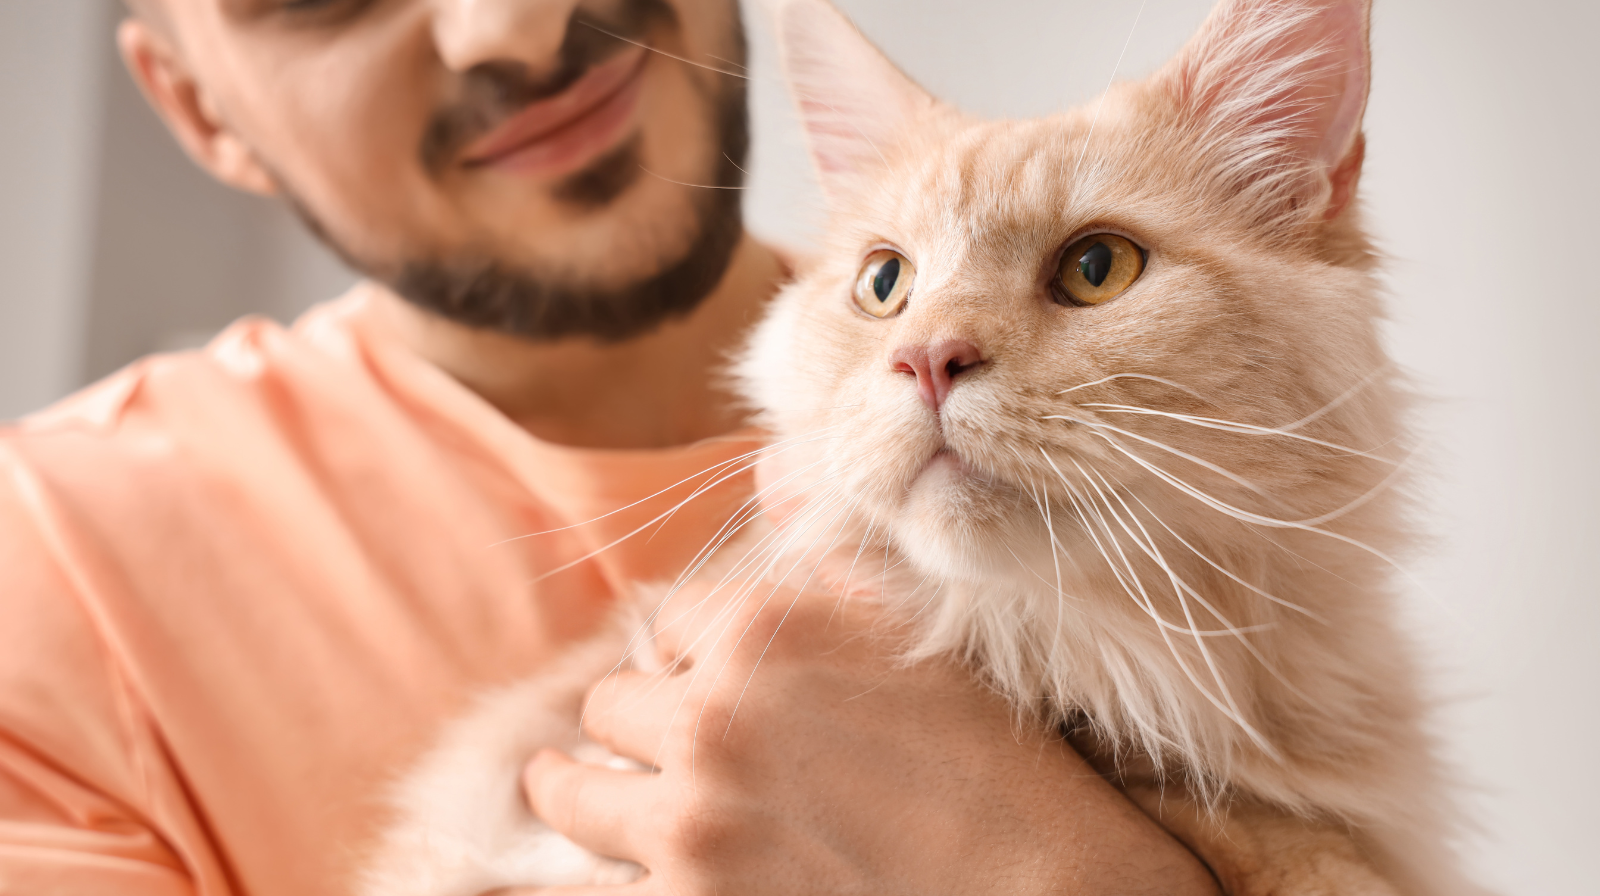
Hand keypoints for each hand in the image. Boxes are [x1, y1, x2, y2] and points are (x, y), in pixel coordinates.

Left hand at [516, 587, 1220, 895]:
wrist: (1040, 895)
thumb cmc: (997, 765)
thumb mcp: (921, 631)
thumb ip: (831, 550)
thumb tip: (769, 466)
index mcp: (761, 632)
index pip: (666, 622)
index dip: (689, 652)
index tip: (706, 677)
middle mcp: (709, 721)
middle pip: (610, 703)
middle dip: (638, 721)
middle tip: (654, 741)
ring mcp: (690, 826)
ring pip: (571, 792)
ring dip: (576, 789)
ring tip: (566, 787)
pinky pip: (573, 895)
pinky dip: (567, 883)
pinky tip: (558, 877)